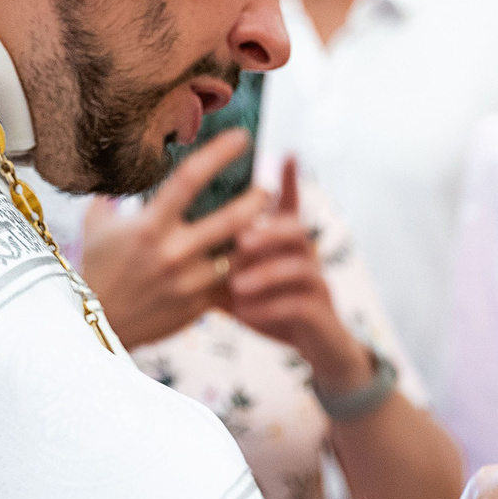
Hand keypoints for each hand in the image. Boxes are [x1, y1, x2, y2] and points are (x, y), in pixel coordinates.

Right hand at [77, 130, 267, 348]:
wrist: (95, 328)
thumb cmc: (96, 271)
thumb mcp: (96, 228)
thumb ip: (110, 200)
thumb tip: (117, 176)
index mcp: (148, 226)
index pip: (190, 179)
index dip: (220, 153)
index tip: (241, 138)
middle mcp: (173, 252)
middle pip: (232, 218)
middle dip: (258, 199)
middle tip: (269, 188)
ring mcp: (190, 281)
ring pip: (242, 253)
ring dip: (261, 236)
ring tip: (271, 222)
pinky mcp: (200, 305)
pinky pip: (236, 283)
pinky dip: (251, 269)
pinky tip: (262, 258)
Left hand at [223, 157, 368, 392]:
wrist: (318, 346)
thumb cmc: (275, 308)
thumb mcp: (247, 282)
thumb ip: (224, 261)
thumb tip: (178, 239)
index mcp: (287, 246)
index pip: (290, 205)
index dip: (289, 180)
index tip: (286, 152)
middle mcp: (306, 258)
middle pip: (296, 229)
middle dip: (268, 231)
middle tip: (240, 239)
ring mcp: (316, 284)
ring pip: (300, 267)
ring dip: (267, 273)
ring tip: (237, 285)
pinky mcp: (319, 314)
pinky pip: (299, 306)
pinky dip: (270, 309)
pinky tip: (245, 315)